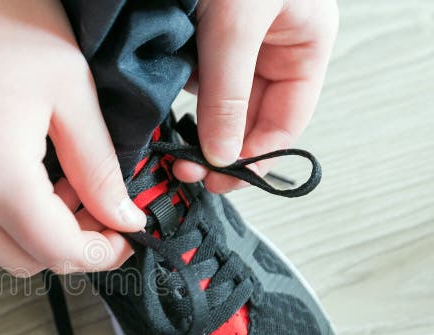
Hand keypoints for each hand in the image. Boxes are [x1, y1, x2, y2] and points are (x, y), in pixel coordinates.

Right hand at [0, 0, 145, 274]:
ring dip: (30, 237)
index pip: (58, 250)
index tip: (125, 236)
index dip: (102, 252)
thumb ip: (99, 166)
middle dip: (70, 245)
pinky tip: (14, 189)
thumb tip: (122, 216)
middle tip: (96, 205)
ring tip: (55, 190)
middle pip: (24, 260)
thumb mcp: (70, 90)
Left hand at [173, 0, 338, 192]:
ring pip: (216, 101)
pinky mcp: (199, 32)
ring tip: (173, 146)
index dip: (254, 156)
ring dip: (195, 125)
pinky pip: (191, 76)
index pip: (285, 121)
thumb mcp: (238, 25)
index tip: (222, 178)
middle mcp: (272, 46)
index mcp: (304, 44)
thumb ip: (229, 93)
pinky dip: (177, 94)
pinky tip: (162, 103)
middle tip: (188, 170)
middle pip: (248, 118)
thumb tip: (222, 154)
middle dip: (218, 148)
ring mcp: (236, 41)